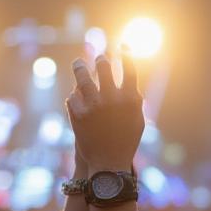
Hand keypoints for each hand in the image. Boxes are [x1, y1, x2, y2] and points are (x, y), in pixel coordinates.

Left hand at [66, 52, 144, 172]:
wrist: (108, 164)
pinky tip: (76, 98)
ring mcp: (93, 105)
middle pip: (104, 66)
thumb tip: (130, 77)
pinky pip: (73, 96)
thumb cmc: (126, 142)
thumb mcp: (137, 120)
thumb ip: (134, 98)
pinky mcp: (77, 113)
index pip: (129, 67)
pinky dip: (75, 97)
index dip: (126, 53)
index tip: (122, 46)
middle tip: (99, 58)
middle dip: (101, 59)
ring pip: (83, 76)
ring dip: (80, 67)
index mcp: (130, 98)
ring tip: (78, 64)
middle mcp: (112, 98)